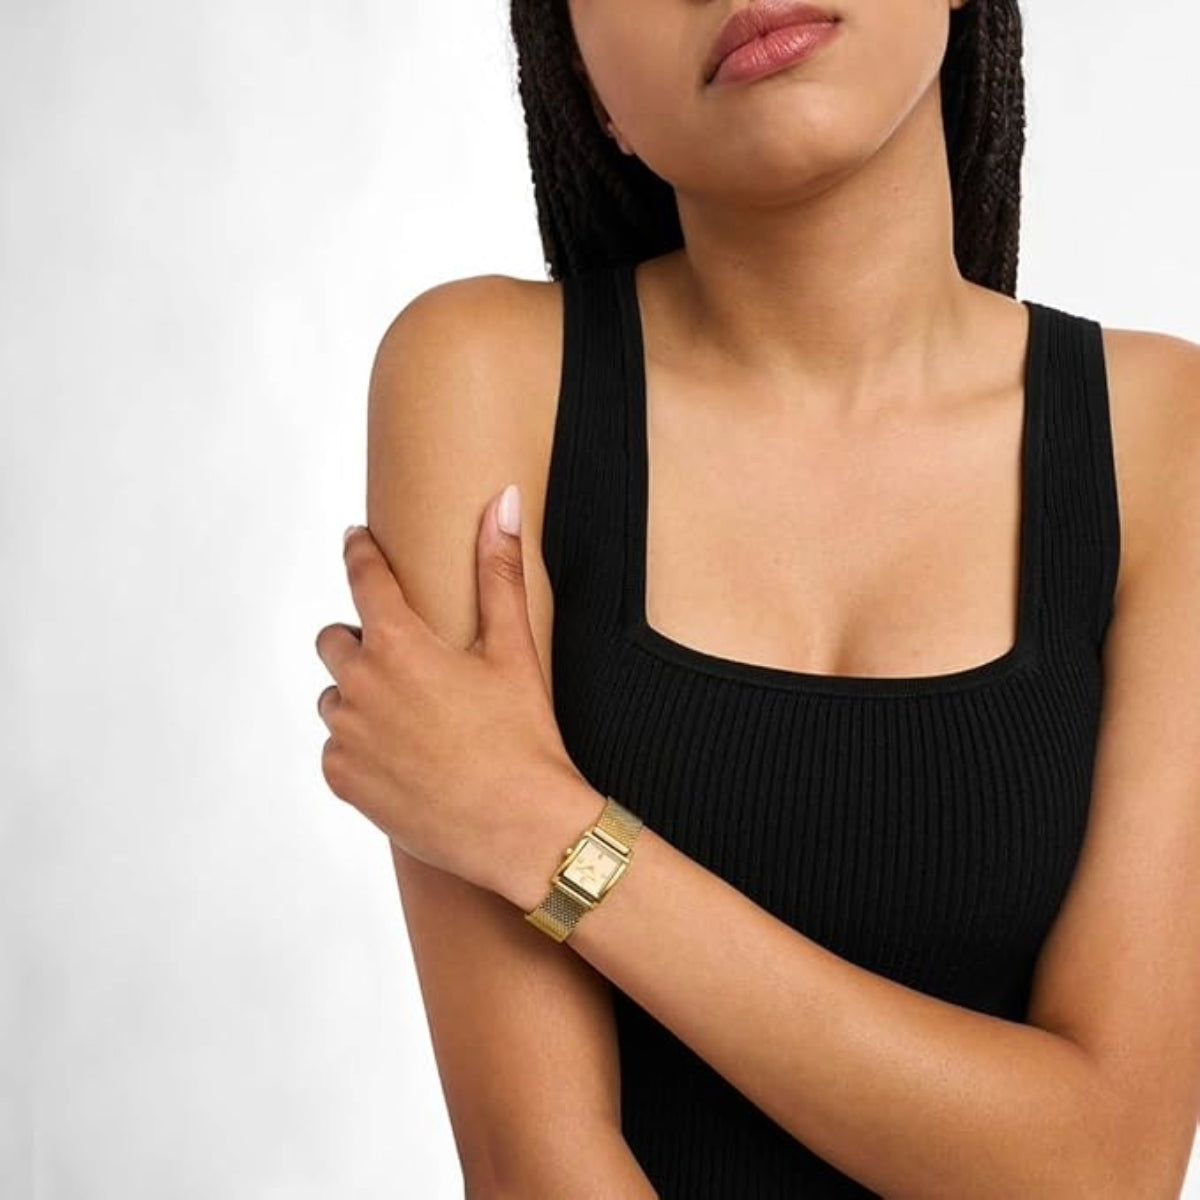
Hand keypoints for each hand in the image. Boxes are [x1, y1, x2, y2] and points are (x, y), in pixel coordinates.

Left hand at [314, 483, 586, 894]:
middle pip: (334, 640)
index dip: (359, 553)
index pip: (362, 577)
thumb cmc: (523, 735)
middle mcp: (360, 685)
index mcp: (399, 643)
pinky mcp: (344, 781)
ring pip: (335, 697)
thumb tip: (502, 501)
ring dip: (360, 696)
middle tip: (405, 659)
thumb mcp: (514, 647)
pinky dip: (360, 747)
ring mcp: (347, 737)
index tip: (356, 540)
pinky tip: (403, 756)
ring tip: (410, 717)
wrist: (521, 829)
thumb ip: (499, 569)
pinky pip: (335, 749)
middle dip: (362, 640)